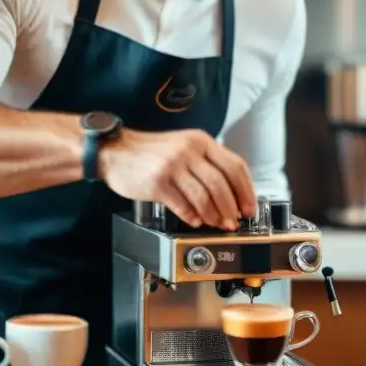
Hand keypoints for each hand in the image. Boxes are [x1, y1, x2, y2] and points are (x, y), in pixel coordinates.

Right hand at [99, 128, 255, 228]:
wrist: (116, 151)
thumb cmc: (151, 153)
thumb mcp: (183, 147)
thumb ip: (206, 163)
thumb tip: (231, 194)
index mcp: (201, 141)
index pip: (235, 166)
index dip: (246, 190)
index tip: (249, 207)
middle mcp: (189, 151)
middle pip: (221, 184)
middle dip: (231, 207)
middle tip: (234, 221)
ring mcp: (173, 166)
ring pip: (204, 196)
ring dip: (214, 215)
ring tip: (216, 224)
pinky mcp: (157, 182)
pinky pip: (182, 205)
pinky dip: (192, 216)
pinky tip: (195, 221)